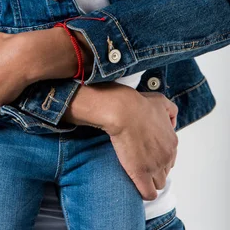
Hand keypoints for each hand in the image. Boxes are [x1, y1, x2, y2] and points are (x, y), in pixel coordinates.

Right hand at [63, 83, 177, 199]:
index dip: (159, 157)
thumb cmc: (137, 104)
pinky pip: (148, 193)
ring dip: (150, 180)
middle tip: (142, 162)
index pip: (170, 158)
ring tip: (138, 174)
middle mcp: (167, 156)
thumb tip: (171, 121)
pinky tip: (138, 186)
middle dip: (155, 169)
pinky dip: (145, 192)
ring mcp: (155, 167)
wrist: (122, 110)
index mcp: (172, 142)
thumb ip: (170, 110)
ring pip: (158, 183)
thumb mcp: (160, 101)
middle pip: (165, 172)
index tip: (149, 155)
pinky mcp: (141, 174)